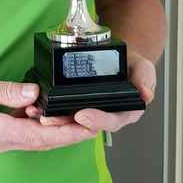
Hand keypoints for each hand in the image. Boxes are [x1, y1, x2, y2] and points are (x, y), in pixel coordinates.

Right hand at [0, 74, 97, 154]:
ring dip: (53, 127)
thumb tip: (35, 93)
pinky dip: (36, 124)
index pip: (41, 137)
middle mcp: (0, 143)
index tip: (89, 128)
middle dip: (69, 131)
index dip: (68, 133)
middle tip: (92, 118)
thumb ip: (7, 91)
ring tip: (71, 111)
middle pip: (43, 141)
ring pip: (34, 138)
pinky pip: (21, 133)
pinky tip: (40, 109)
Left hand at [18, 51, 156, 131]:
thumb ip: (146, 79)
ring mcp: (91, 110)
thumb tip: (145, 94)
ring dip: (56, 118)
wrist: (123, 59)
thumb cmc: (133, 66)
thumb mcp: (144, 69)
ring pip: (71, 119)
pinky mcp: (78, 103)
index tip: (82, 115)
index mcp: (123, 112)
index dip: (96, 120)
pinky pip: (64, 108)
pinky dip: (51, 108)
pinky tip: (36, 105)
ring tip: (39, 114)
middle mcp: (106, 115)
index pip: (109, 121)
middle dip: (67, 122)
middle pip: (85, 124)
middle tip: (52, 118)